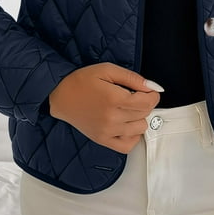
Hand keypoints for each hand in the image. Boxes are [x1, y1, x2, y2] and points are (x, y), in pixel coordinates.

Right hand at [48, 62, 162, 153]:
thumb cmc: (82, 81)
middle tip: (135, 95)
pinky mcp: (103, 140)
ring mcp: (107, 131)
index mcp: (114, 98)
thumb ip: (132, 78)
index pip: (147, 102)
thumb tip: (152, 86)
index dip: (153, 94)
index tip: (149, 90)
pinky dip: (133, 135)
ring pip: (140, 128)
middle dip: (145, 102)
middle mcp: (112, 118)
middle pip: (145, 114)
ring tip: (128, 108)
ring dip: (139, 117)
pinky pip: (128, 145)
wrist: (61, 96)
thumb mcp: (108, 69)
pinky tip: (127, 124)